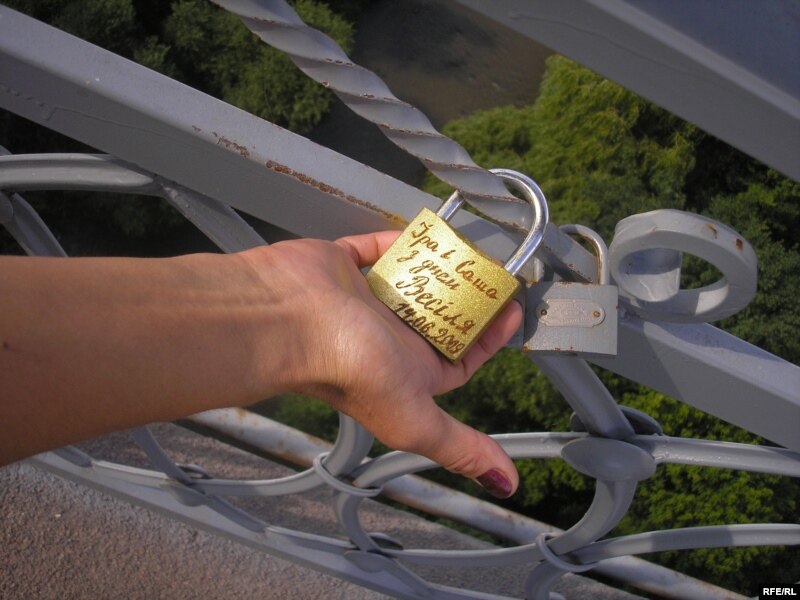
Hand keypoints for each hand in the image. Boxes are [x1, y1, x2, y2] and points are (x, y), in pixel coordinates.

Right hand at [240, 231, 521, 496]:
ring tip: (465, 249)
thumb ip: (460, 447)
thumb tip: (505, 485)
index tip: (510, 310)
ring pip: (409, 284)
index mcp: (404, 375)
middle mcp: (384, 340)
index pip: (457, 361)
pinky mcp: (340, 267)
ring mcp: (361, 303)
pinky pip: (374, 250)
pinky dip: (395, 244)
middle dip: (465, 299)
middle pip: (436, 318)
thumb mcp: (417, 418)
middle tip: (492, 271)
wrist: (288, 319)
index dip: (488, 340)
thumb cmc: (344, 367)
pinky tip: (417, 236)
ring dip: (435, 270)